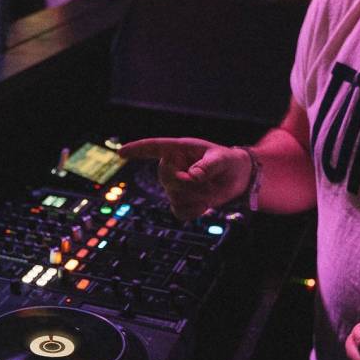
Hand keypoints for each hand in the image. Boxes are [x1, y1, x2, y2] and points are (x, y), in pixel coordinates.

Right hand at [120, 137, 249, 219]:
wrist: (238, 178)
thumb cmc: (229, 161)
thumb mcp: (222, 159)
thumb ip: (208, 166)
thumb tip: (191, 177)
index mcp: (179, 149)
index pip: (154, 148)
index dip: (137, 150)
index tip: (121, 153)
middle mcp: (173, 166)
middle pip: (166, 179)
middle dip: (189, 185)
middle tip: (209, 184)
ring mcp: (175, 185)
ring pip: (173, 197)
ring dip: (196, 198)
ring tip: (211, 191)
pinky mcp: (181, 201)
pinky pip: (179, 212)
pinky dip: (193, 212)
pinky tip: (204, 205)